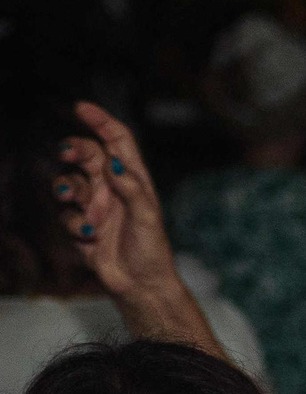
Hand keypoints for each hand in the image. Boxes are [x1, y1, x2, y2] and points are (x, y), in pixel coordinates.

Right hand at [53, 103, 181, 303]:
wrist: (141, 285)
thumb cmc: (152, 250)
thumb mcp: (148, 217)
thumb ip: (132, 189)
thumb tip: (113, 163)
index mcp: (132, 179)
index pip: (116, 141)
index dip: (100, 122)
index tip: (81, 108)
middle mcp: (111, 187)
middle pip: (85, 155)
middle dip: (73, 149)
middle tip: (68, 153)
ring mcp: (93, 205)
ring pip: (67, 181)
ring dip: (66, 186)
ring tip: (74, 197)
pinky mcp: (80, 225)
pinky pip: (66, 214)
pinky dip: (73, 222)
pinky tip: (89, 235)